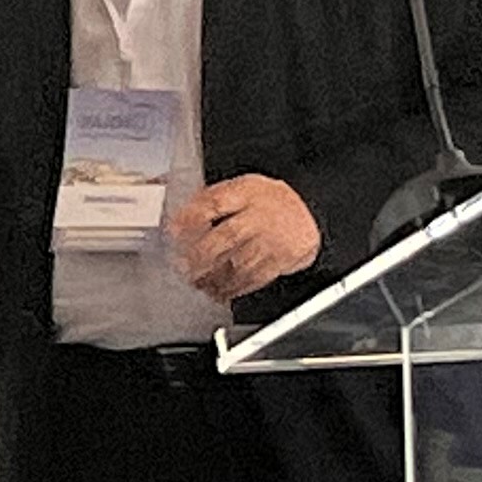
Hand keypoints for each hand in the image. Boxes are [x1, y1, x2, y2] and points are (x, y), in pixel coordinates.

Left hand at [173, 175, 319, 302]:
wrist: (308, 209)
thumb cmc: (265, 201)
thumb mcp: (238, 188)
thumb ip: (208, 202)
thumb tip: (175, 223)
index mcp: (246, 193)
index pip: (214, 202)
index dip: (191, 218)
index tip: (173, 232)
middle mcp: (259, 217)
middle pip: (227, 236)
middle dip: (200, 255)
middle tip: (182, 266)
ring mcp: (272, 240)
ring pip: (240, 262)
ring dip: (214, 277)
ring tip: (197, 284)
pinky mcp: (281, 260)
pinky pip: (256, 278)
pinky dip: (234, 289)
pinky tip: (219, 293)